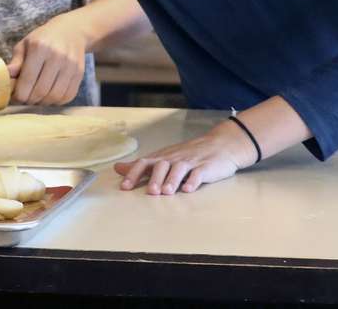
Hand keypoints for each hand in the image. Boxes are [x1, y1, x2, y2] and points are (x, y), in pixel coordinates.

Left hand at [7, 13, 90, 104]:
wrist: (71, 31)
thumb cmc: (42, 39)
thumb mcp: (25, 45)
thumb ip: (16, 62)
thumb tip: (4, 77)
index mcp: (40, 47)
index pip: (28, 79)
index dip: (20, 94)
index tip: (16, 97)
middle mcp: (57, 56)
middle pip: (41, 90)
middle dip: (30, 100)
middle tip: (25, 99)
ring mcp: (71, 65)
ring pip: (55, 96)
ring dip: (44, 102)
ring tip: (37, 98)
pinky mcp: (79, 73)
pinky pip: (68, 96)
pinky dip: (57, 101)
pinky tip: (49, 96)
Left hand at [113, 121, 255, 194]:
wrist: (220, 144)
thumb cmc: (188, 154)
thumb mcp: (163, 157)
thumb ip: (142, 165)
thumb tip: (118, 168)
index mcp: (162, 157)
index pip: (144, 163)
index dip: (134, 174)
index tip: (125, 187)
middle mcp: (174, 158)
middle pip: (161, 165)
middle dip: (155, 178)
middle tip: (150, 192)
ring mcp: (191, 162)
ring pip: (179, 169)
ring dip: (172, 180)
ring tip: (167, 192)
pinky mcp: (206, 167)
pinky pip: (199, 173)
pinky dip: (193, 181)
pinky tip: (189, 189)